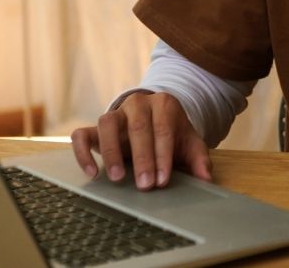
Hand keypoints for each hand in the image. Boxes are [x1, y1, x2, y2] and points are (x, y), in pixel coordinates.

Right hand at [70, 91, 211, 190]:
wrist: (154, 118)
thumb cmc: (172, 134)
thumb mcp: (189, 143)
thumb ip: (199, 159)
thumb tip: (206, 178)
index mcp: (163, 104)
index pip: (163, 129)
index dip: (163, 155)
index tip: (163, 180)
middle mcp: (137, 104)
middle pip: (138, 127)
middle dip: (142, 158)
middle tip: (145, 184)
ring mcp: (115, 113)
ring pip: (107, 124)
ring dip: (111, 151)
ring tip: (117, 178)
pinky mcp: (95, 127)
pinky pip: (82, 134)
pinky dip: (83, 152)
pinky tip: (92, 172)